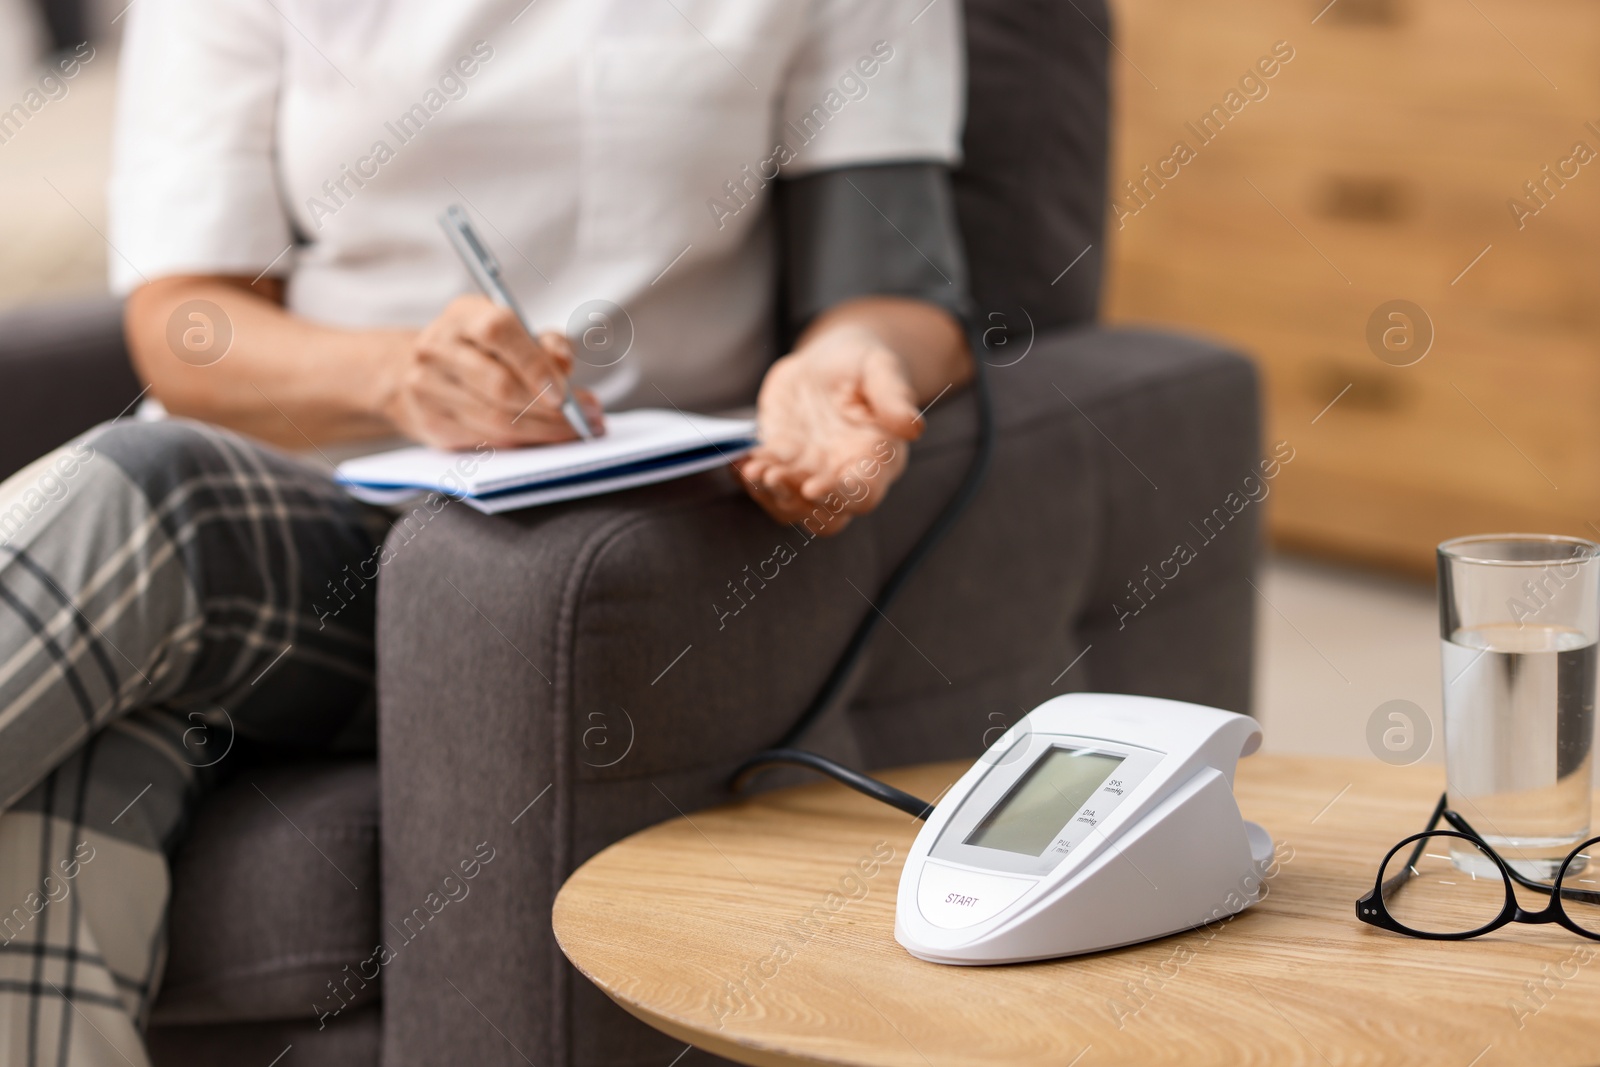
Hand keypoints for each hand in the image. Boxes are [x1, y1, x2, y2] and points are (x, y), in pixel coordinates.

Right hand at [380, 295, 602, 448]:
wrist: (415, 371)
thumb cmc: (481, 349)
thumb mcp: (513, 331)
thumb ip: (545, 343)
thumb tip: (563, 366)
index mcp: (463, 315)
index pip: (498, 332)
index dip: (534, 363)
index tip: (566, 392)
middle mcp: (437, 348)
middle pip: (499, 385)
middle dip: (551, 409)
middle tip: (587, 419)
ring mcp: (427, 387)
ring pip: (496, 420)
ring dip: (544, 431)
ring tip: (577, 431)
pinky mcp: (430, 423)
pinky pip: (485, 441)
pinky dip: (522, 444)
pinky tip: (546, 440)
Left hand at [735, 325, 922, 534]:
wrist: (828, 360)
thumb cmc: (860, 363)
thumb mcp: (879, 367)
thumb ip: (894, 396)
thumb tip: (913, 427)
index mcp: (876, 460)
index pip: (863, 494)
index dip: (840, 496)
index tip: (814, 488)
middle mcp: (844, 476)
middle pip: (825, 516)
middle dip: (796, 503)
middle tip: (773, 475)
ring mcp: (810, 474)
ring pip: (791, 507)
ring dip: (769, 494)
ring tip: (753, 468)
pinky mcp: (782, 464)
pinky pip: (765, 486)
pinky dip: (750, 478)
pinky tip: (740, 460)